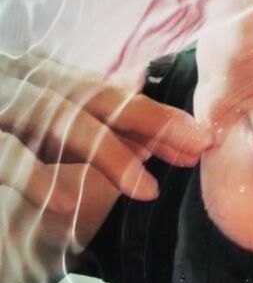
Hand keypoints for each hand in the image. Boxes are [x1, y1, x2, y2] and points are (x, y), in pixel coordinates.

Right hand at [0, 50, 211, 282]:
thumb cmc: (2, 138)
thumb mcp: (38, 128)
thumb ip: (82, 125)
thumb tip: (145, 116)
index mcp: (37, 77)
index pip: (105, 94)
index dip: (155, 116)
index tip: (202, 139)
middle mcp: (17, 78)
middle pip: (91, 96)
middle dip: (149, 122)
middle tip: (196, 148)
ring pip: (55, 116)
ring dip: (105, 152)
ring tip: (145, 188)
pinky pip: (5, 153)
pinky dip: (34, 177)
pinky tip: (65, 204)